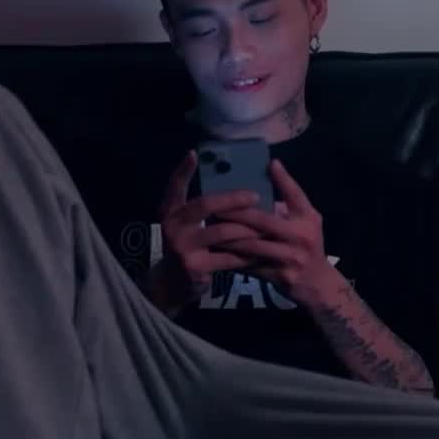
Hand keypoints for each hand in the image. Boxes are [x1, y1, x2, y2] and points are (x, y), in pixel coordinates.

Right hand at [149, 150, 262, 312]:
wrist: (173, 285)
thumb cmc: (189, 247)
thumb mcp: (188, 225)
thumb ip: (203, 209)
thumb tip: (237, 190)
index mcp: (170, 211)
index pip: (175, 186)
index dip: (183, 170)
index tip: (194, 153)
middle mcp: (172, 225)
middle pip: (206, 204)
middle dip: (234, 199)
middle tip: (256, 195)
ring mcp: (182, 247)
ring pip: (224, 232)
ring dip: (249, 229)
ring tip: (268, 226)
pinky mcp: (195, 266)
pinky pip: (230, 257)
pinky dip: (248, 255)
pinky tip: (262, 252)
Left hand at [210, 159, 344, 311]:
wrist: (317, 283)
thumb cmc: (308, 246)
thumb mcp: (307, 223)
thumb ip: (290, 207)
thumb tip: (263, 189)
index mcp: (308, 219)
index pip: (295, 195)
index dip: (283, 178)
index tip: (270, 163)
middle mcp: (302, 236)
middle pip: (263, 221)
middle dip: (236, 214)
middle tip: (215, 207)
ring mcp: (291, 257)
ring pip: (252, 245)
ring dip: (229, 238)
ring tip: (211, 230)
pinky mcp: (281, 275)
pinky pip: (251, 266)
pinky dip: (233, 260)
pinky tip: (218, 254)